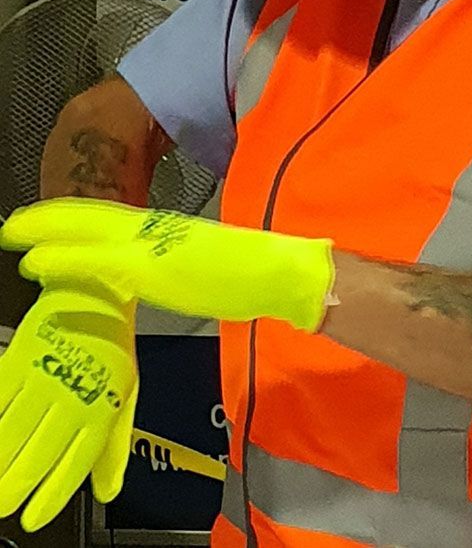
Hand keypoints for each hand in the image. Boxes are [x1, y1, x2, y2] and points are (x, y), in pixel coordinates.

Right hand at [0, 286, 137, 531]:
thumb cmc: (110, 344)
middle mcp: (72, 394)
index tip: (32, 518)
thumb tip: (108, 489)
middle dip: (13, 489)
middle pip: (37, 454)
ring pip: (10, 433)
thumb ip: (113, 445)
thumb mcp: (124, 392)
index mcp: (101, 406)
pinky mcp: (19, 356)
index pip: (75, 463)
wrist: (96, 289)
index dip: (51, 495)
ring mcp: (43, 376)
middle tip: (1, 507)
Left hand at [1, 198, 334, 331]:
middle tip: (15, 223)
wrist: (277, 271)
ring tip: (15, 231)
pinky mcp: (147, 266)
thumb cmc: (254, 270)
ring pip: (85, 232)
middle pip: (91, 218)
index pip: (113, 220)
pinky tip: (34, 261)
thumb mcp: (206, 262)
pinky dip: (60, 258)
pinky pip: (92, 260)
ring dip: (45, 232)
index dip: (77, 220)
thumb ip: (176, 262)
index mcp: (166, 230)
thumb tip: (160, 270)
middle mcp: (152, 231)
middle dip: (50, 220)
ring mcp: (148, 246)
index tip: (49, 221)